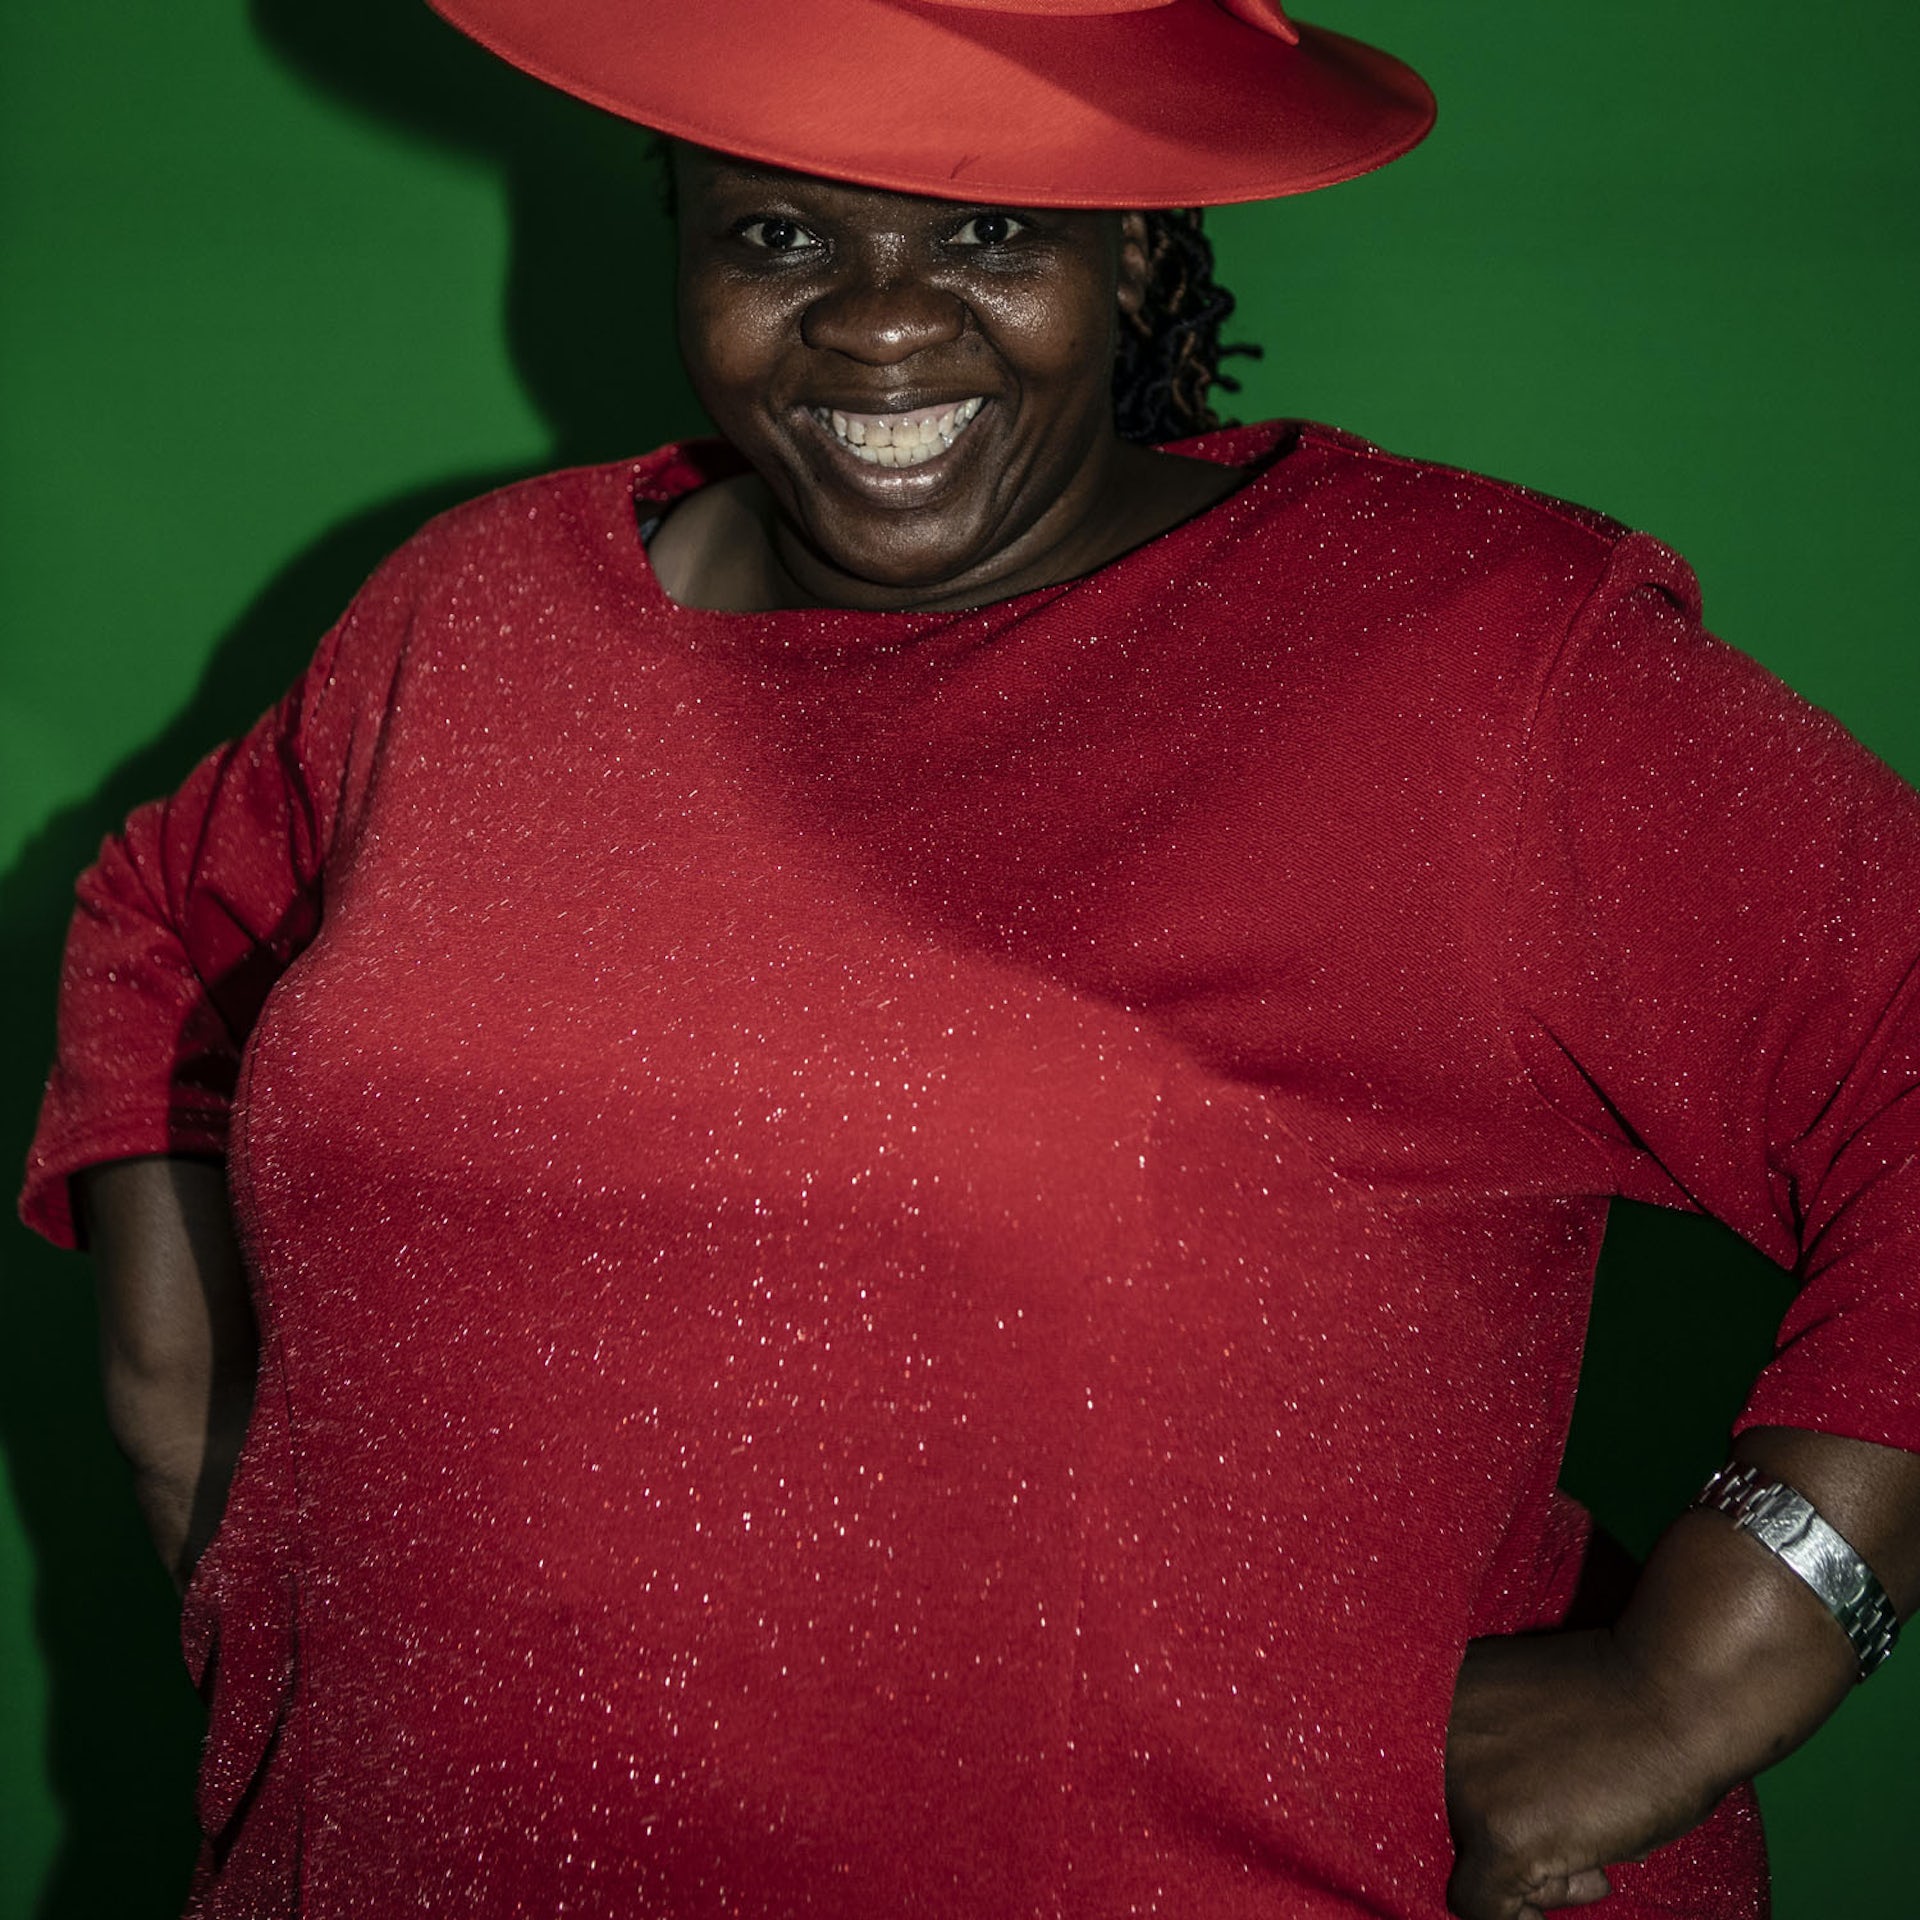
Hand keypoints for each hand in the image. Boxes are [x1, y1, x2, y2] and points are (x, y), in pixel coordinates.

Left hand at [1443, 1628, 1722, 1919]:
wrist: (1674, 1695)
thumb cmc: (1618, 1699)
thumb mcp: (1521, 1707)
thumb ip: (1488, 1747)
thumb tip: (1486, 1809)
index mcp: (1434, 1695)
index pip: (1431, 1779)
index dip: (1489, 1800)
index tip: (1533, 1803)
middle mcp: (1434, 1737)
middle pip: (1454, 1824)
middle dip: (1515, 1835)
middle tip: (1577, 1819)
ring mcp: (1464, 1787)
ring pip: (1474, 1869)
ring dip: (1534, 1870)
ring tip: (1592, 1828)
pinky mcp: (1499, 1837)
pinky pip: (1483, 1908)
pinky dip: (1522, 1917)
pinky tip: (1585, 1872)